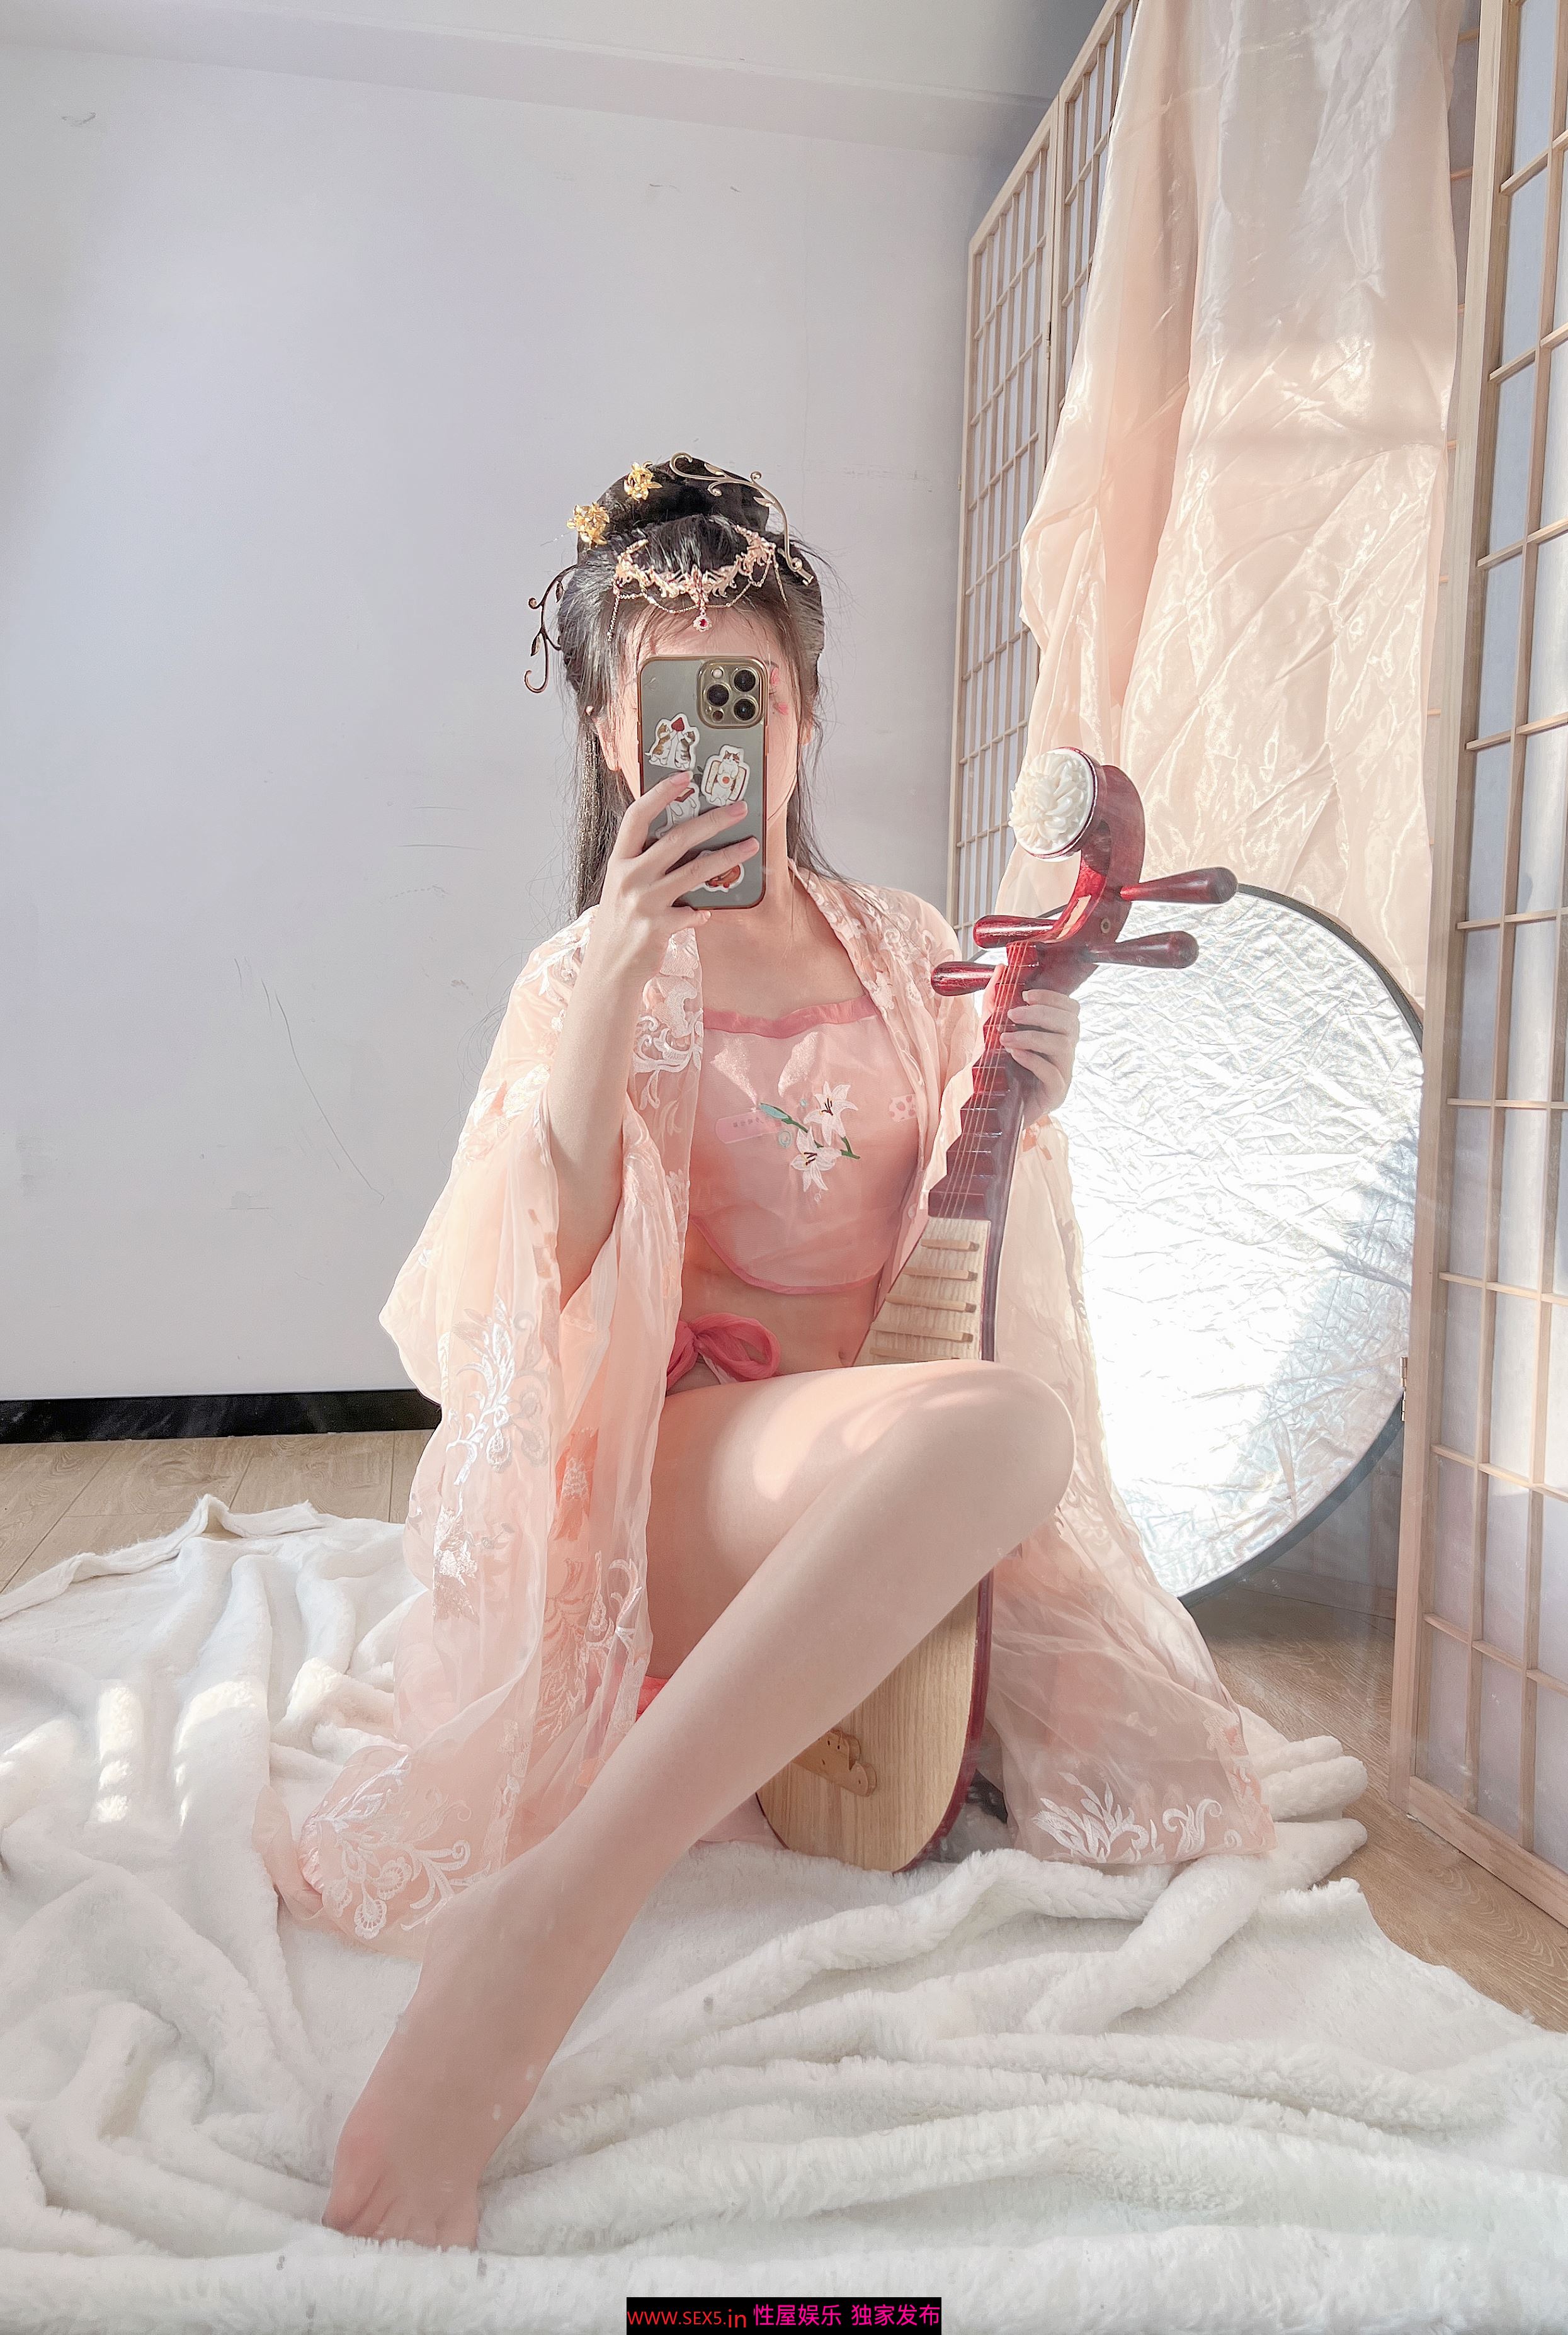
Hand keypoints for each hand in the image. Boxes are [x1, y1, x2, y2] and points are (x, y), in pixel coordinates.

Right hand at [581, 773, 756, 991]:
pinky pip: (692, 913)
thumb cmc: (620, 924)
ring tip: (751, 846)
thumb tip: (683, 843)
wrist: (608, 970)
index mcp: (619, 862)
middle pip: (676, 838)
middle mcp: (629, 878)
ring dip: (727, 857)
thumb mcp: (623, 888)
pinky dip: (701, 912)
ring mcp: (643, 903)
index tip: (685, 777)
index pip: (637, 817)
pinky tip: (706, 913)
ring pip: (695, 871)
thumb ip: (644, 865)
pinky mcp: (657, 928)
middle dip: (712, 820)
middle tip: (739, 809)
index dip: (660, 793)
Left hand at [1000, 986, 1078, 1116]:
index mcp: (1056, 1036)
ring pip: (1063, 1047)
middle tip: (1013, 1012)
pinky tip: (1013, 1054)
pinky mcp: (1055, 1095)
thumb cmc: (996, 1069)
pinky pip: (1053, 1074)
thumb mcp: (992, 1032)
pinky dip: (1032, 1060)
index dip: (1053, 998)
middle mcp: (1065, 1054)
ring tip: (1005, 1037)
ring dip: (1032, 1036)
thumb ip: (995, 1003)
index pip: (1071, 1010)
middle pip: (1071, 1025)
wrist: (987, 1108)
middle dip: (1042, 1014)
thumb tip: (1001, 969)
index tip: (1026, 994)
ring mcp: (1063, 1075)